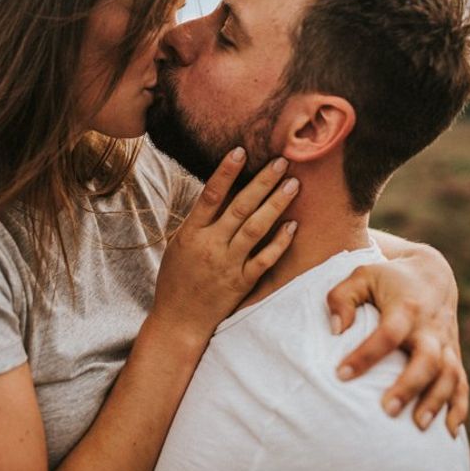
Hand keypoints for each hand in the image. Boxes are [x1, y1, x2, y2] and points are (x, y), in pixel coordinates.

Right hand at [150, 147, 299, 344]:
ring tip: (292, 185)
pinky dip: (280, 242)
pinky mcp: (243, 282)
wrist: (179, 320)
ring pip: (256, 229)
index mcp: (191, 234)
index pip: (210, 196)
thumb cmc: (176, 279)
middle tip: (281, 161)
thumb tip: (219, 191)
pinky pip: (265, 259)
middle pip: (240, 207)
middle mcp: (211, 246)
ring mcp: (228, 265)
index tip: (240, 150)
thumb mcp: (178, 244)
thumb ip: (199, 221)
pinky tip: (293, 226)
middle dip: (262, 182)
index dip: (226, 172)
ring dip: (276, 205)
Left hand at [326, 244, 467, 436]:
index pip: (387, 335)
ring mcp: (445, 344)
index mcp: (405, 308)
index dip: (365, 356)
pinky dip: (459, 407)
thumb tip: (335, 330)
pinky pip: (462, 384)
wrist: (431, 275)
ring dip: (436, 401)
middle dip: (410, 386)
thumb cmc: (387, 279)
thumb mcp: (361, 276)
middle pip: (427, 360)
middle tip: (387, 410)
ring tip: (418, 426)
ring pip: (449, 375)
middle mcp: (430, 328)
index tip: (340, 375)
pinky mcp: (454, 355)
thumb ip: (342, 298)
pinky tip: (448, 432)